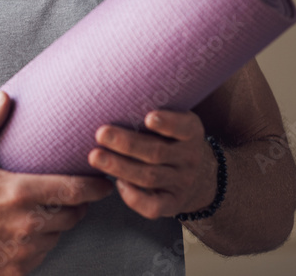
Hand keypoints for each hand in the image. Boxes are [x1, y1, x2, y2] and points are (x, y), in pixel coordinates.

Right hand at [0, 91, 114, 274]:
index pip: (74, 191)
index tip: (103, 183)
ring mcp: (21, 251)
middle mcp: (26, 225)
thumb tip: (5, 97)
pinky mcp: (13, 271)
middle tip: (74, 196)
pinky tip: (30, 234)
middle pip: (73, 216)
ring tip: (50, 213)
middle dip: (77, 206)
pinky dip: (41, 245)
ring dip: (58, 226)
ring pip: (58, 238)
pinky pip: (42, 257)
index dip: (95, 188)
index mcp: (19, 193)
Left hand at [87, 110, 216, 219]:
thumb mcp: (174, 120)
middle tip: (100, 133)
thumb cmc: (170, 138)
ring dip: (120, 167)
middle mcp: (188, 157)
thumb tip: (108, 89)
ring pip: (150, 177)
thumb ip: (150, 109)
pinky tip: (117, 185)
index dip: (168, 123)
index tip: (149, 117)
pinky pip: (154, 207)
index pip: (183, 126)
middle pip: (157, 152)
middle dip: (126, 143)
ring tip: (95, 156)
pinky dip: (134, 198)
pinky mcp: (172, 204)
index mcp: (191, 131)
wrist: (200, 176)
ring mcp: (181, 182)